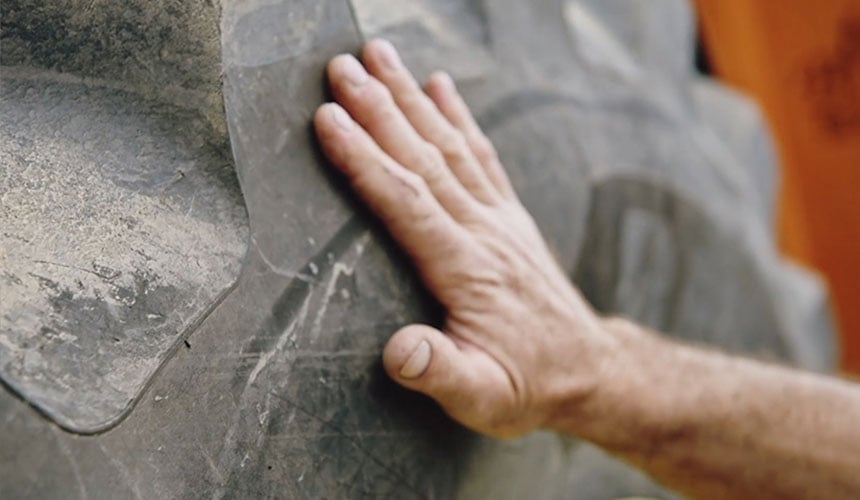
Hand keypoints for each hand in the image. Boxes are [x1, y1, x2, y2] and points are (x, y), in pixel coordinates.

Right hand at [314, 40, 614, 437]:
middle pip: (424, 158)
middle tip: (341, 67)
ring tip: (381, 56)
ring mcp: (500, 219)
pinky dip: (459, 118)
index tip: (329, 119)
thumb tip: (399, 351)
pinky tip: (441, 87)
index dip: (365, 159)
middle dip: (380, 109)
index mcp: (466, 270)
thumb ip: (440, 374)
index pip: (408, 202)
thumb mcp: (482, 399)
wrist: (589, 373)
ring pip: (450, 146)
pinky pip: (482, 156)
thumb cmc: (528, 387)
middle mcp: (484, 232)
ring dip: (412, 99)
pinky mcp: (510, 217)